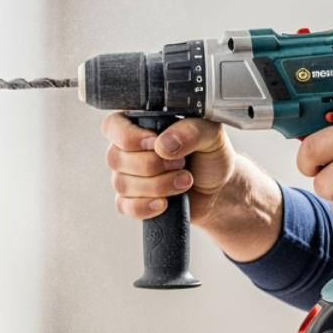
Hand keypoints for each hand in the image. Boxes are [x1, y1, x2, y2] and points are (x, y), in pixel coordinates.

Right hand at [101, 113, 283, 260]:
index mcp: (141, 125)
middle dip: (152, 164)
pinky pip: (126, 207)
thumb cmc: (211, 156)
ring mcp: (127, 177)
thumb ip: (190, 131)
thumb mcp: (211, 135)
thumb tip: (163, 144)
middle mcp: (128, 150)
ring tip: (185, 181)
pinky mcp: (132, 201)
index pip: (113, 126)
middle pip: (115, 158)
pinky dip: (146, 206)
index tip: (154, 143)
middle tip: (181, 163)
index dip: (128, 137)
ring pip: (123, 184)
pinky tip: (165, 203)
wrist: (219, 188)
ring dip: (157, 186)